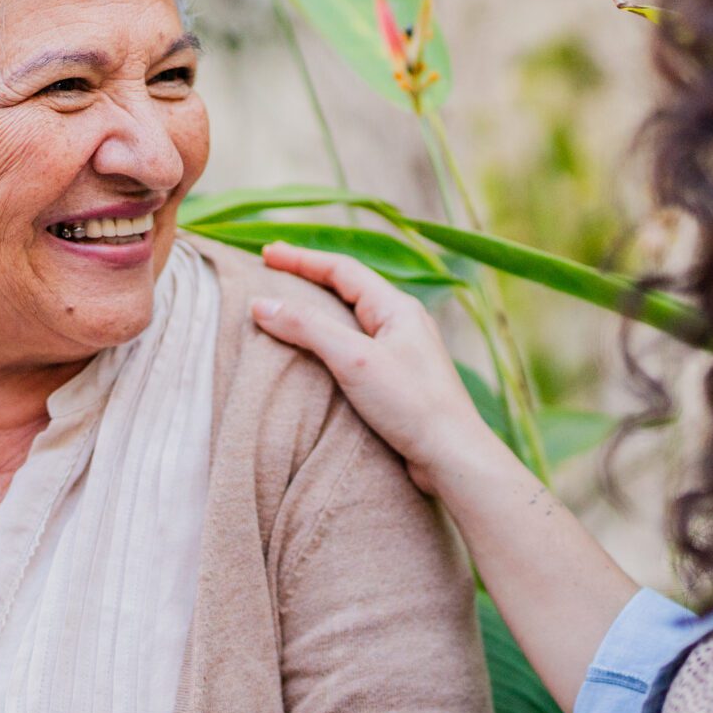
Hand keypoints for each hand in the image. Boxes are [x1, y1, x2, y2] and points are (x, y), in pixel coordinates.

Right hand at [250, 242, 509, 496]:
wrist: (452, 457)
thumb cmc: (412, 404)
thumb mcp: (354, 359)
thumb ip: (307, 327)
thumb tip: (260, 304)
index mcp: (397, 308)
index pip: (341, 270)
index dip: (301, 259)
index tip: (266, 255)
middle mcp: (401, 325)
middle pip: (346, 291)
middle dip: (308, 282)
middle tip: (271, 277)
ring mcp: (401, 354)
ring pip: (350, 324)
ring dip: (316, 316)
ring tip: (284, 315)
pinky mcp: (397, 384)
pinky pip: (354, 353)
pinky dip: (327, 347)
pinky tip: (311, 361)